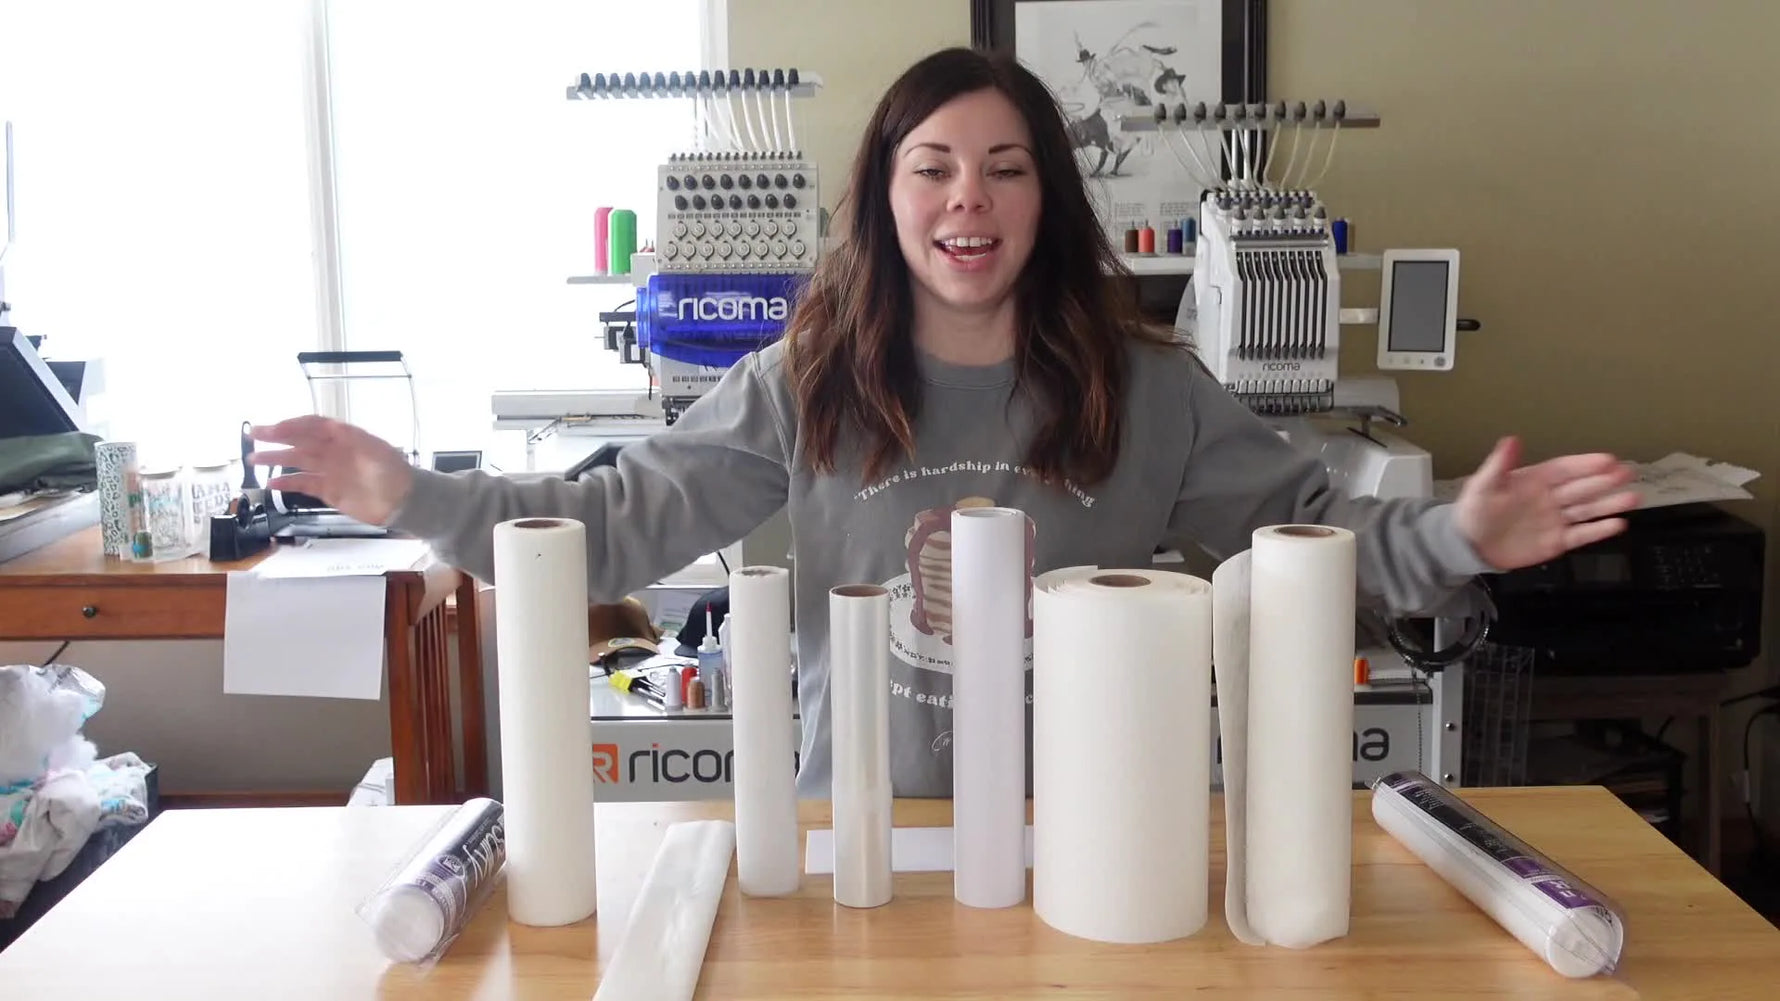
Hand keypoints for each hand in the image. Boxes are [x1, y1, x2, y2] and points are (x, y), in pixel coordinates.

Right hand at [247, 416, 414, 526]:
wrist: (405, 501)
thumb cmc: (394, 472)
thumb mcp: (378, 451)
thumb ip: (354, 438)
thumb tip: (331, 426)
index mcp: (345, 437)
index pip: (313, 425)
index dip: (293, 425)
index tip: (274, 429)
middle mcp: (334, 451)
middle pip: (300, 440)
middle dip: (276, 437)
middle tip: (253, 435)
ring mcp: (330, 471)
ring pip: (298, 461)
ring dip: (276, 459)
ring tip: (253, 459)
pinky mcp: (329, 491)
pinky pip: (304, 484)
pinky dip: (287, 483)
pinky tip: (271, 484)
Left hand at [1453, 435, 1639, 570]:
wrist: (1468, 546)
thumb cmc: (1474, 511)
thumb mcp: (1482, 486)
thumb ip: (1499, 465)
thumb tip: (1512, 439)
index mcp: (1534, 480)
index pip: (1565, 469)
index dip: (1585, 464)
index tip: (1608, 459)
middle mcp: (1550, 498)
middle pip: (1582, 488)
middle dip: (1604, 481)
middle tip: (1628, 473)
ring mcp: (1556, 520)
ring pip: (1587, 510)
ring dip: (1610, 504)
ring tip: (1633, 498)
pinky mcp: (1557, 542)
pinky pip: (1581, 535)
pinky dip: (1599, 531)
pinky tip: (1618, 524)